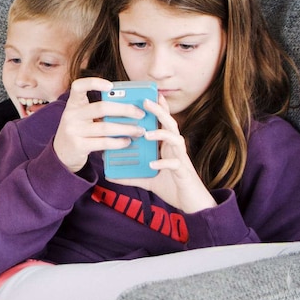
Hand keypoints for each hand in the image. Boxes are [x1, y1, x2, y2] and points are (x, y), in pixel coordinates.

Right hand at [53, 77, 146, 172]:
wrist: (61, 154)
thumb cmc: (79, 132)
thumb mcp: (81, 117)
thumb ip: (97, 109)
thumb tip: (129, 104)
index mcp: (73, 104)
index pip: (78, 86)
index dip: (94, 82)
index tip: (111, 85)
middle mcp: (71, 115)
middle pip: (101, 107)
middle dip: (125, 109)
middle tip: (140, 113)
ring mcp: (73, 131)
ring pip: (106, 127)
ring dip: (127, 128)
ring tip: (139, 130)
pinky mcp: (78, 146)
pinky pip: (103, 142)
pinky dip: (118, 142)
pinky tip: (127, 141)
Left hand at [113, 95, 215, 212]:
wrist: (191, 204)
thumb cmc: (171, 186)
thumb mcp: (146, 180)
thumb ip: (130, 175)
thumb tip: (109, 175)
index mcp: (167, 146)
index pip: (163, 123)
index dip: (158, 109)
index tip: (148, 95)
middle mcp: (175, 149)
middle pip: (170, 124)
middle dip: (160, 112)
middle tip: (146, 102)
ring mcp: (181, 159)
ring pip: (176, 139)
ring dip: (161, 134)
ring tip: (147, 133)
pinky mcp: (183, 172)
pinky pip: (175, 164)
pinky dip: (164, 162)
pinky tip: (152, 164)